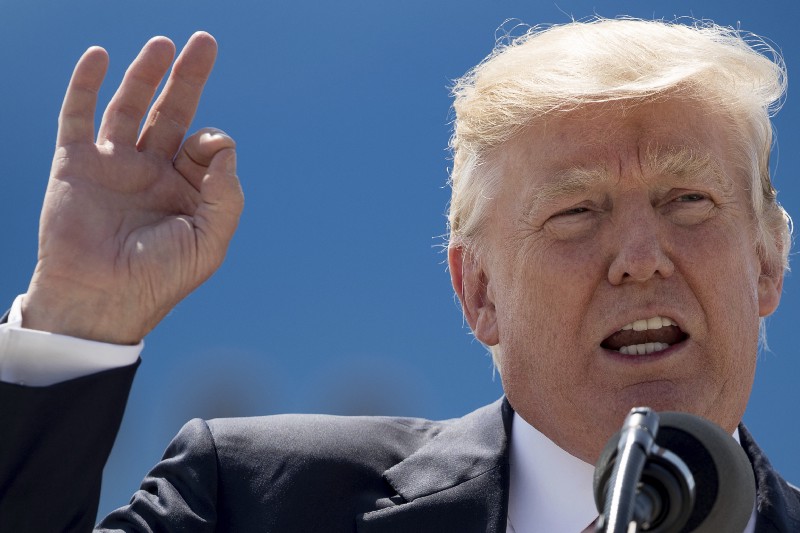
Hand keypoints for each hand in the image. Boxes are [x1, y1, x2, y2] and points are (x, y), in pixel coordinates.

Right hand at [22, 32, 243, 344]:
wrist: (101, 300)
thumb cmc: (159, 278)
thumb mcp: (209, 241)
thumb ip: (226, 195)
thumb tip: (223, 144)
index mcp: (186, 190)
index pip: (205, 145)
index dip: (211, 141)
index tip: (206, 152)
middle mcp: (152, 172)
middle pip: (173, 113)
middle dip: (189, 78)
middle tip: (205, 41)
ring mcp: (113, 166)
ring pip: (131, 108)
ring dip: (146, 75)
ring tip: (163, 43)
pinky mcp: (76, 164)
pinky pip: (78, 117)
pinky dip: (86, 85)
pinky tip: (100, 56)